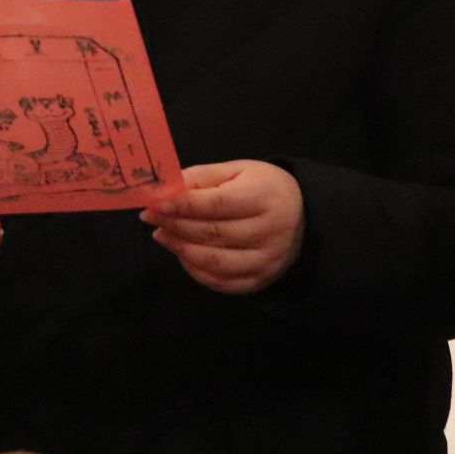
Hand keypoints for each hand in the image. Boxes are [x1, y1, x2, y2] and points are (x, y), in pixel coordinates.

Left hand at [141, 160, 303, 293]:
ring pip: (215, 261)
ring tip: (161, 235)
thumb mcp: (238, 171)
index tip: (156, 204)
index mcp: (264, 197)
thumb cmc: (263, 189)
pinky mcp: (260, 280)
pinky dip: (196, 271)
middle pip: (213, 233)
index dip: (184, 205)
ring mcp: (266, 260)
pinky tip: (182, 254)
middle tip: (150, 218)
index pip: (217, 204)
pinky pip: (222, 282)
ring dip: (181, 249)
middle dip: (176, 225)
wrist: (303, 220)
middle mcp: (269, 231)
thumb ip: (203, 176)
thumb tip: (168, 187)